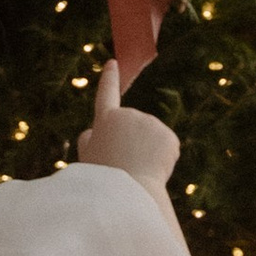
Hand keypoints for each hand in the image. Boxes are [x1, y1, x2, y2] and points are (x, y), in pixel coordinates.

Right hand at [76, 60, 178, 188]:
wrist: (129, 191)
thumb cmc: (103, 179)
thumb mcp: (86, 158)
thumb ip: (88, 141)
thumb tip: (92, 133)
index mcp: (106, 119)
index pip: (106, 94)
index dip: (109, 79)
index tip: (113, 63)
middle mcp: (130, 115)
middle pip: (132, 130)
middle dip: (131, 144)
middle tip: (122, 167)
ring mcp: (151, 124)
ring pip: (150, 142)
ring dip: (146, 154)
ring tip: (135, 171)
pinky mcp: (169, 137)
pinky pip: (165, 150)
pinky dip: (161, 162)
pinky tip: (152, 172)